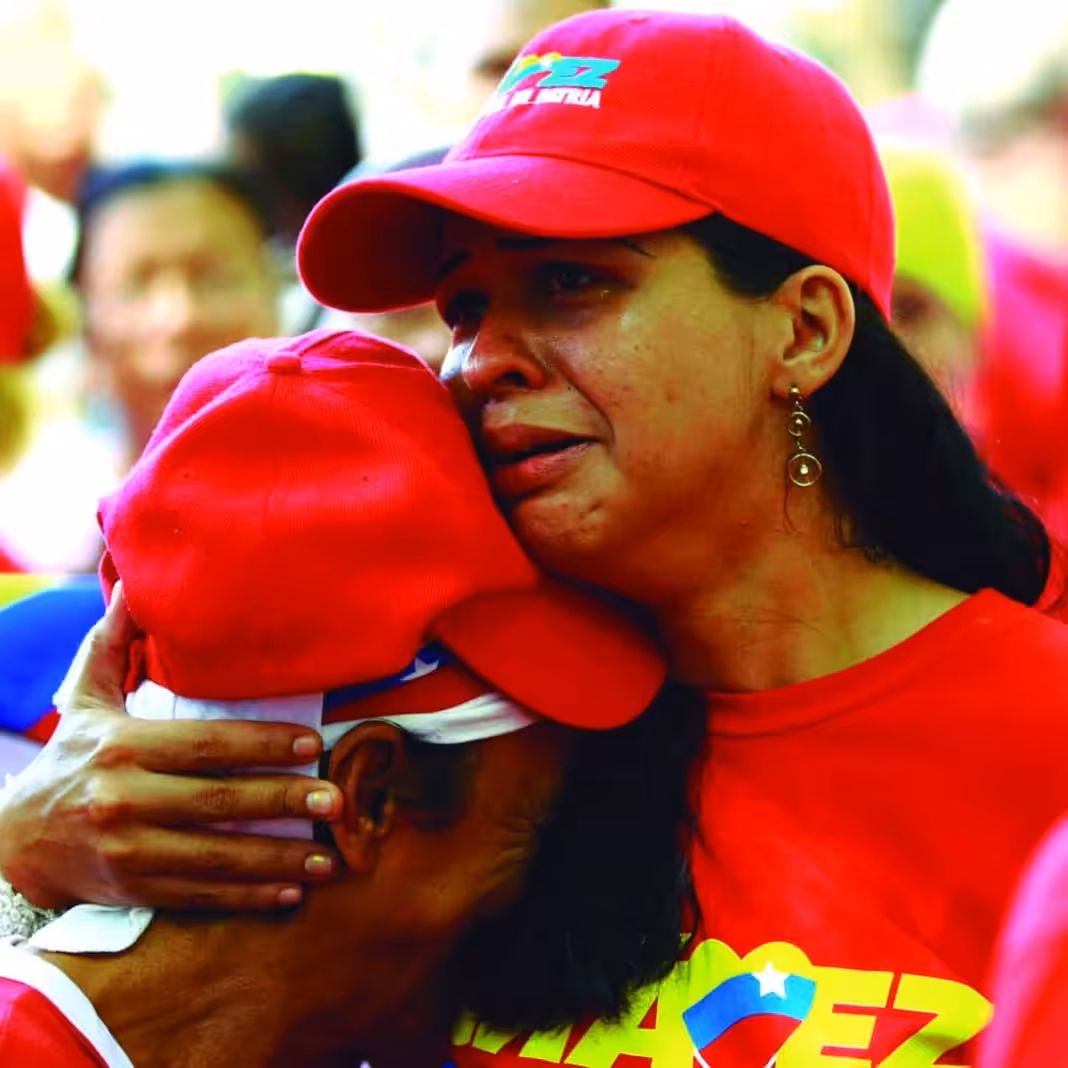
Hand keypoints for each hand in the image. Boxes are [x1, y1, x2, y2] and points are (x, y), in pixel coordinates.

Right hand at [0, 583, 342, 910]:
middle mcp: (124, 801)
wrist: (13, 840)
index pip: (204, 744)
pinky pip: (202, 895)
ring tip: (330, 857)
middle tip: (337, 799)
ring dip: (279, 859)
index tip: (311, 745)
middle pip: (219, 801)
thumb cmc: (70, 756)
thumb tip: (133, 584)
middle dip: (284, 801)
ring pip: (217, 857)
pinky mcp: (134, 890)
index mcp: (122, 747)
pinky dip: (249, 897)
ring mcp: (129, 852)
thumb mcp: (85, 696)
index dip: (260, 744)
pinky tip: (292, 892)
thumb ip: (113, 643)